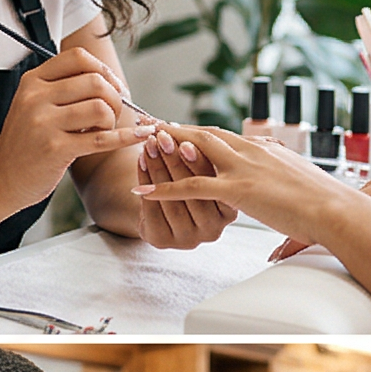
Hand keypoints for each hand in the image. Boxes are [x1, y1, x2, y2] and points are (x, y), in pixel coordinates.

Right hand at [0, 45, 151, 206]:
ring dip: (113, 121)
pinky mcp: (56, 149)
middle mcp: (36, 97)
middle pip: (96, 82)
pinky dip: (126, 137)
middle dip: (115, 98)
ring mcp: (44, 123)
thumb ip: (65, 87)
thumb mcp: (34, 104)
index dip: (104, 70)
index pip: (79, 58)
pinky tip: (139, 136)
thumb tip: (113, 80)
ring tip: (102, 130)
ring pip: (101, 108)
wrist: (1, 177)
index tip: (112, 86)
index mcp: (33, 81)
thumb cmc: (27, 141)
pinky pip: (102, 139)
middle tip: (111, 114)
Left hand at [132, 123, 354, 246]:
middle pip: (204, 133)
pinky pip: (193, 187)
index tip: (176, 128)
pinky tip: (143, 191)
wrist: (337, 209)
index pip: (223, 134)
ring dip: (165, 148)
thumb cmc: (326, 200)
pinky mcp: (239, 190)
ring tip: (141, 146)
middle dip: (174, 128)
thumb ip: (285, 168)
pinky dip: (165, 188)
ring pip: (194, 150)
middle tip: (149, 125)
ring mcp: (243, 169)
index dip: (197, 131)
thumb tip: (282, 166)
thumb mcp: (301, 176)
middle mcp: (251, 151)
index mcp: (265, 149)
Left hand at [133, 131, 236, 249]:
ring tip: (149, 145)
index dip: (199, 163)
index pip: (215, 186)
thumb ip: (210, 162)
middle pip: (192, 193)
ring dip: (158, 168)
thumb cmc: (189, 188)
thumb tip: (223, 130)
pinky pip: (152, 208)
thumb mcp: (207, 176)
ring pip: (172, 199)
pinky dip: (145, 181)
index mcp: (230, 214)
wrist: (161, 215)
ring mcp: (188, 239)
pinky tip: (141, 161)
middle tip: (163, 138)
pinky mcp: (163, 241)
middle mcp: (212, 230)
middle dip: (175, 161)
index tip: (186, 142)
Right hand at [268, 179, 370, 261]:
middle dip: (300, 230)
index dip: (302, 234)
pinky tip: (317, 237)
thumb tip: (359, 242)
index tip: (282, 250)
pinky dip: (330, 227)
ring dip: (314, 228)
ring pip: (333, 214)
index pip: (327, 213)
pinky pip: (346, 216)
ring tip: (288, 247)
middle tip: (276, 254)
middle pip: (324, 211)